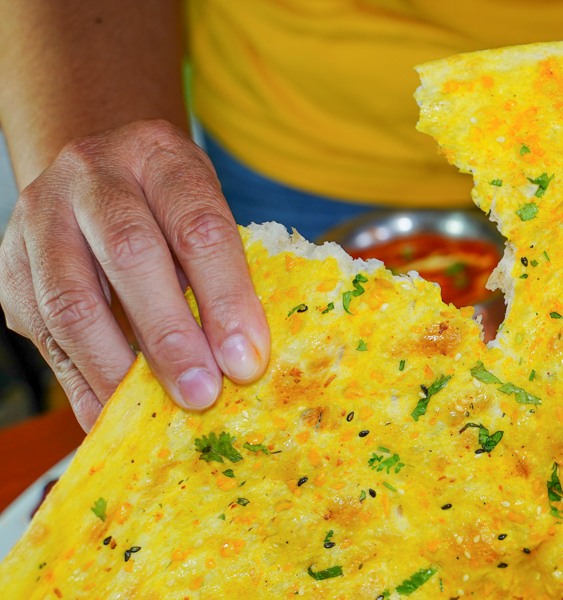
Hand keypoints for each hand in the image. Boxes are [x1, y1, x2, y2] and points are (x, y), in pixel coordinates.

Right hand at [0, 120, 269, 429]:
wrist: (95, 169)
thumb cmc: (167, 203)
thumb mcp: (204, 210)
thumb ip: (223, 270)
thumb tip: (244, 358)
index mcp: (159, 157)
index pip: (198, 227)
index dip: (225, 298)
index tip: (247, 358)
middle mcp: (92, 176)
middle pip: (131, 256)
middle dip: (170, 336)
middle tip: (202, 393)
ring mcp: (40, 217)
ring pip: (71, 299)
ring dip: (115, 367)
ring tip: (152, 413)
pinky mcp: (11, 264)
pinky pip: (43, 331)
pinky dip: (78, 381)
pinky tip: (108, 414)